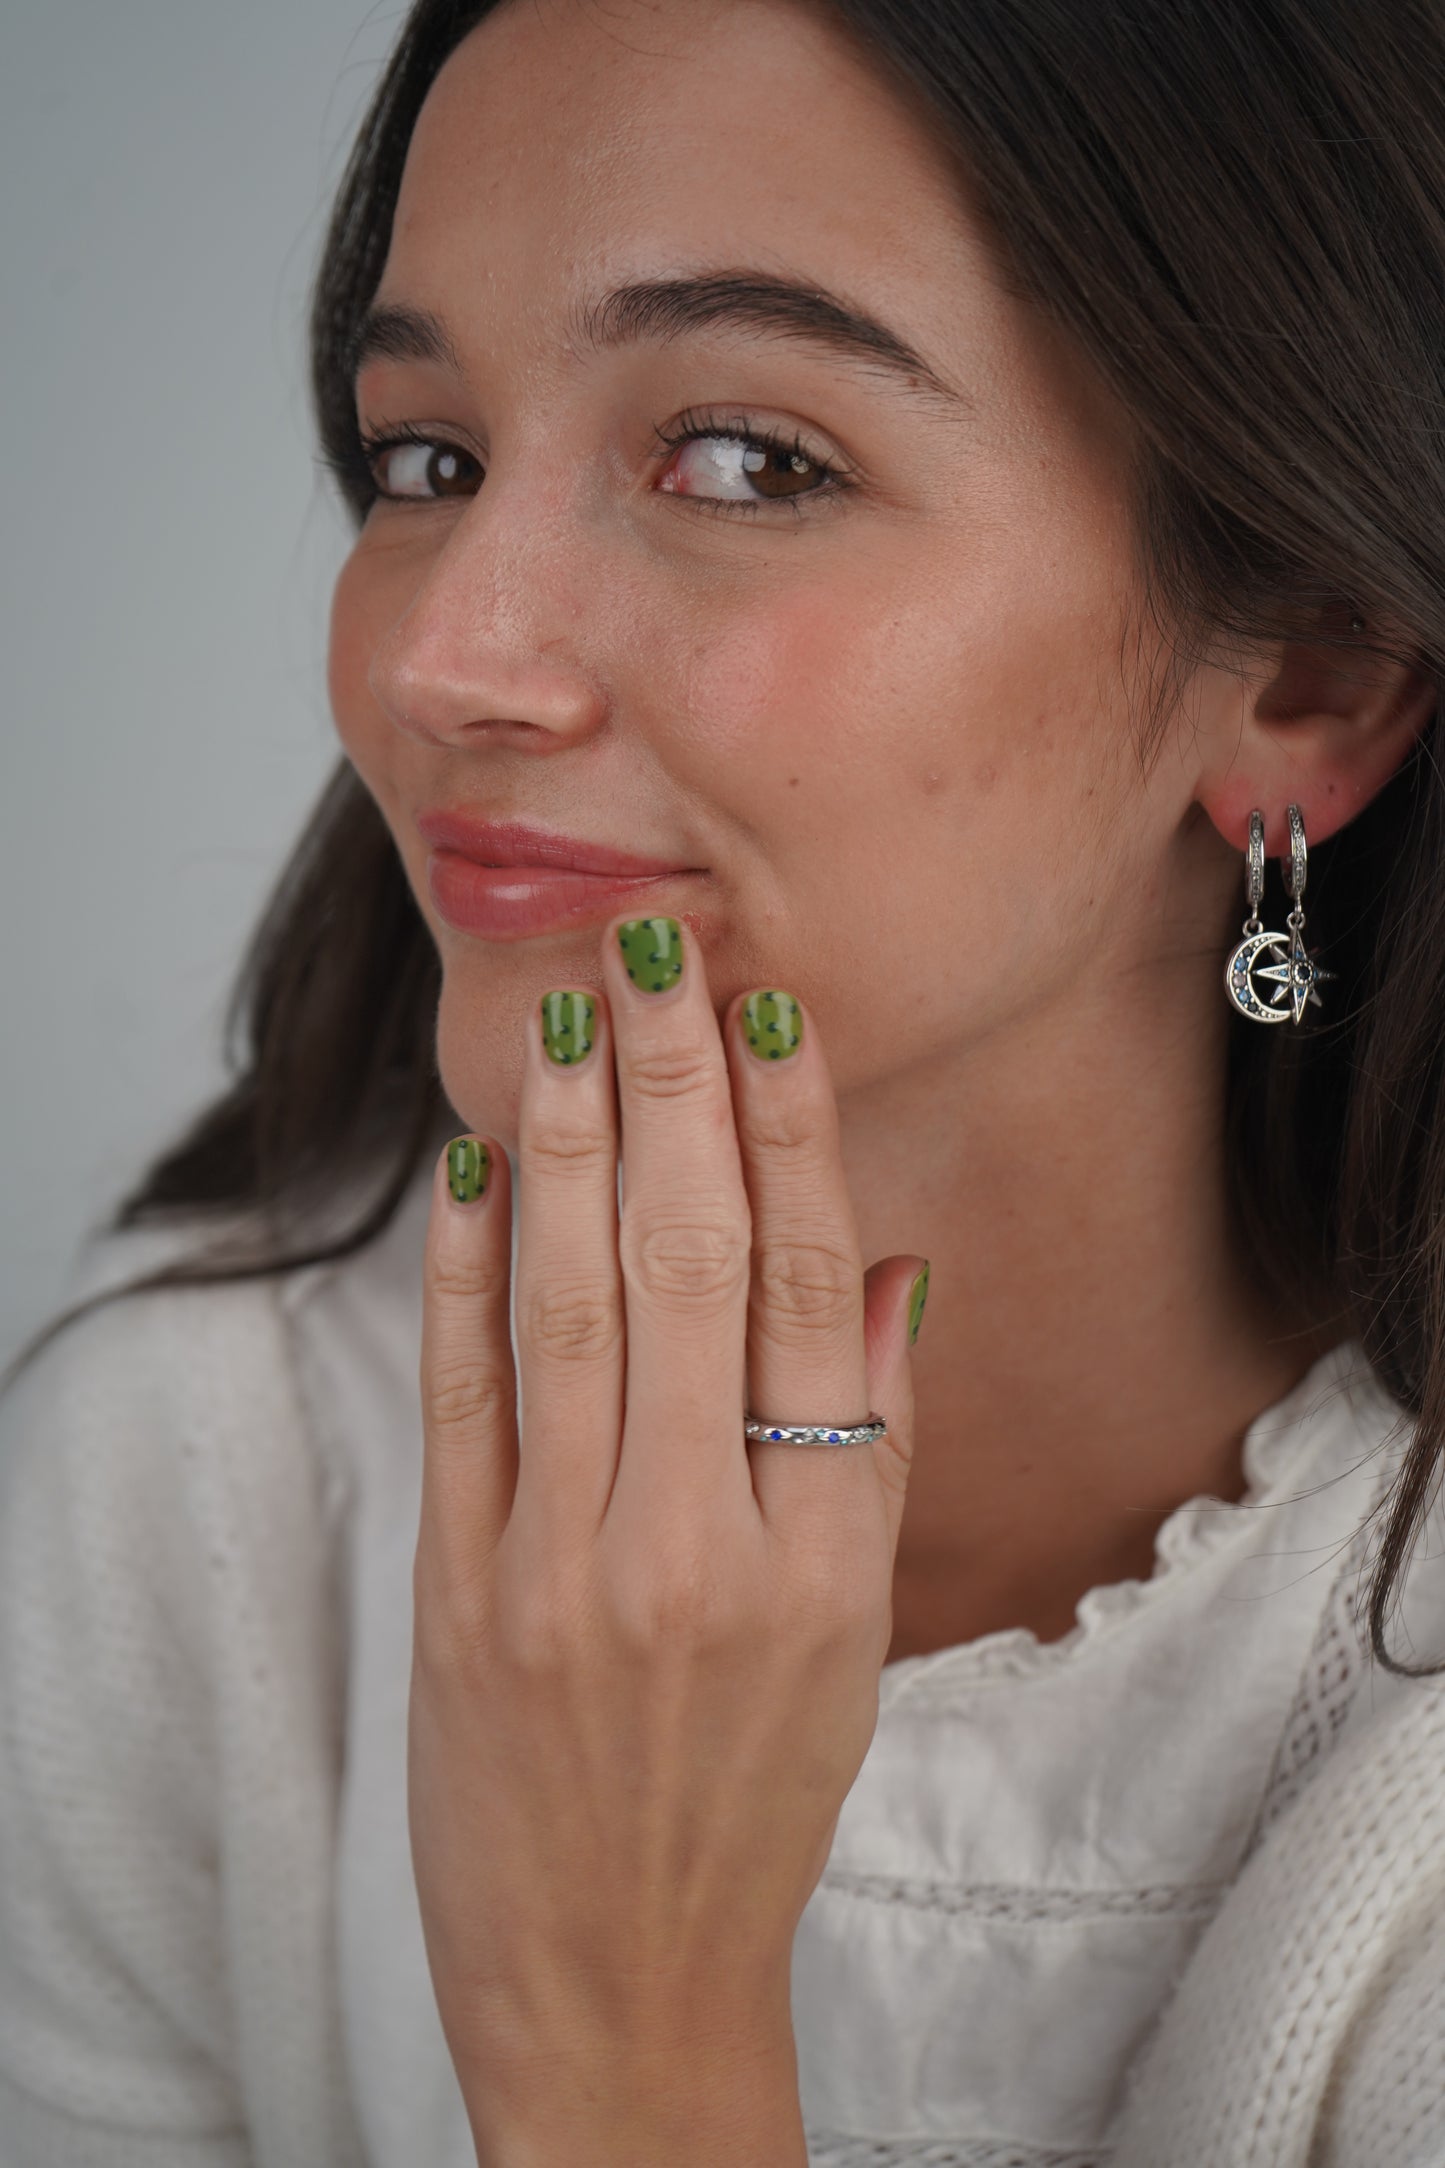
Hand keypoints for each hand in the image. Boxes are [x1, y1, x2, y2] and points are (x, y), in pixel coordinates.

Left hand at [410, 914, 926, 2164]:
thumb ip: (874, 1445)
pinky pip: (464, 1400)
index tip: (768, 1013)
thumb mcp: (857, 1637)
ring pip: (569, 1305)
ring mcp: (565, 1568)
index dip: (791, 1137)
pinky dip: (463, 1274)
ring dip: (563, 1143)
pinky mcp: (460, 1594)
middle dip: (672, 1089)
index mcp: (820, 1552)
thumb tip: (888, 1268)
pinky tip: (470, 1170)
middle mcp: (698, 1545)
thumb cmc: (751, 1797)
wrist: (618, 1976)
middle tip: (658, 951)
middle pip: (688, 1265)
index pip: (811, 1292)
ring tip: (567, 1014)